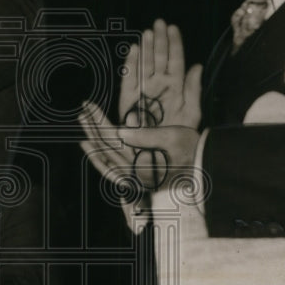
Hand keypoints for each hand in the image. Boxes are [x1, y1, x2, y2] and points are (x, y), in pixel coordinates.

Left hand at [80, 100, 200, 193]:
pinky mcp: (135, 177)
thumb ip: (147, 135)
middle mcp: (134, 172)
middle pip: (106, 148)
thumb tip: (122, 129)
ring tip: (82, 124)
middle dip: (92, 127)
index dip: (99, 122)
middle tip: (82, 110)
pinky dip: (97, 159)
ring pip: (105, 157)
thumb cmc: (192, 153)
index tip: (90, 107)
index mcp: (141, 161)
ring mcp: (133, 176)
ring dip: (92, 139)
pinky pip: (110, 170)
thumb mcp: (174, 138)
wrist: (202, 174)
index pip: (113, 139)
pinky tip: (89, 148)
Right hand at [119, 19, 203, 129]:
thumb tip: (197, 66)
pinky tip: (134, 50)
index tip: (172, 27)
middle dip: (159, 40)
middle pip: (159, 58)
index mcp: (176, 87)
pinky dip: (131, 64)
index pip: (175, 60)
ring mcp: (144, 91)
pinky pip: (129, 78)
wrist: (160, 157)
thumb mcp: (191, 114)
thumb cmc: (179, 138)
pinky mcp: (129, 100)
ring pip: (144, 64)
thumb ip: (194, 90)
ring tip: (147, 33)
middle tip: (158, 23)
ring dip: (145, 48)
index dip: (174, 44)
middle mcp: (159, 86)